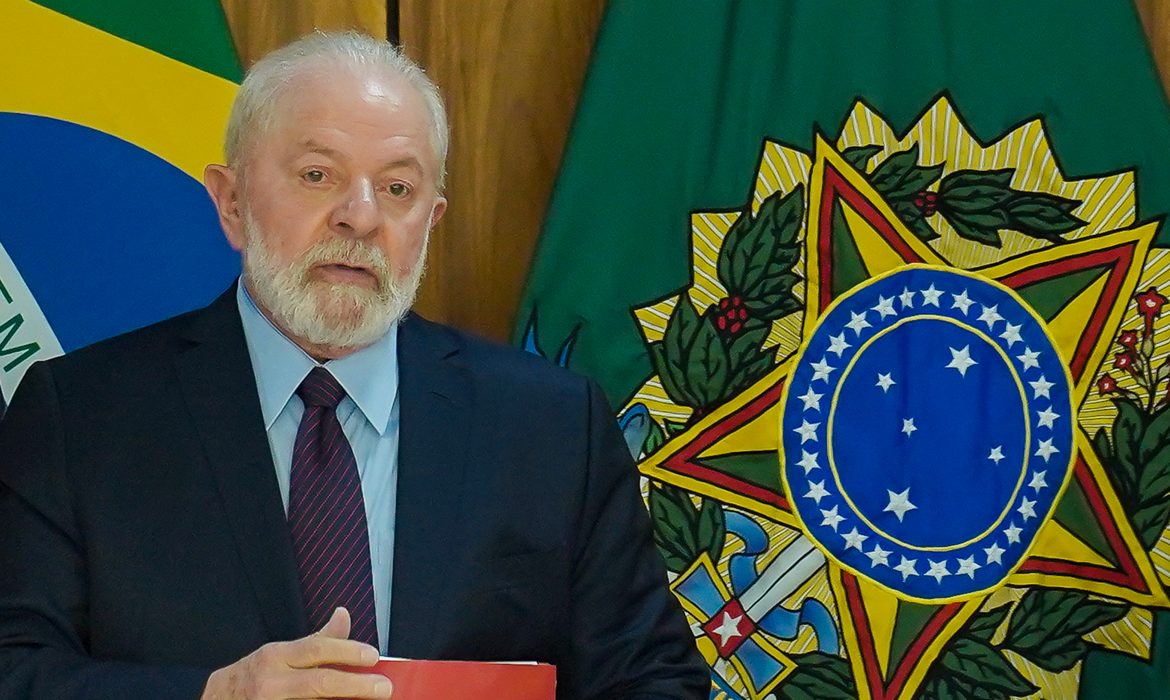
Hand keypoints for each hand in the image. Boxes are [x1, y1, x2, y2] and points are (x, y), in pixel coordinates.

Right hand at [200, 607, 390, 698]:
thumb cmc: (253, 676)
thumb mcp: (280, 652)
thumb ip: (315, 639)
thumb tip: (343, 615)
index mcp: (276, 657)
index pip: (316, 650)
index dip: (347, 652)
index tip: (373, 656)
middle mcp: (271, 683)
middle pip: (320, 683)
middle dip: (356, 685)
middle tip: (383, 688)